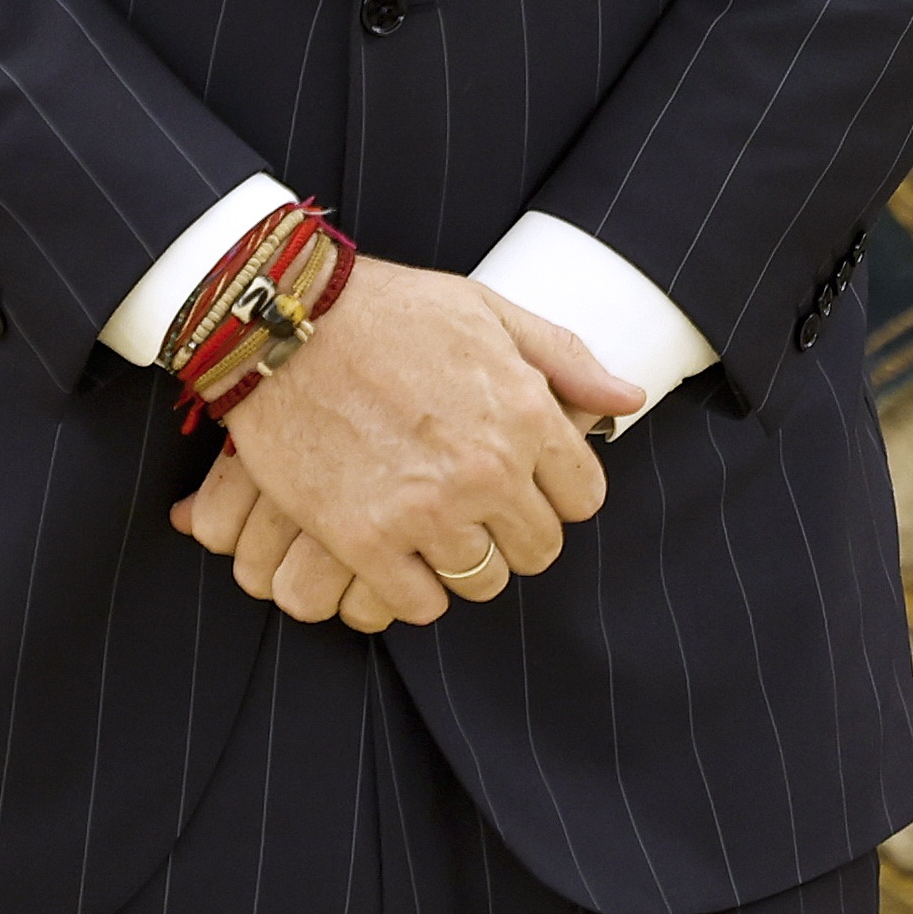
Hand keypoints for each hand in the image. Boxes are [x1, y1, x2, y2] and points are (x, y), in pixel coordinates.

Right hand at [164, 261, 613, 629]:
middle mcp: (486, 470)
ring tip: (436, 527)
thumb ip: (565, 359)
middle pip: (538, 549)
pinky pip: (418, 604)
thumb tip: (628, 400)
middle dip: (516, 531)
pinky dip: (413, 589)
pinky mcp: (363, 539)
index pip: (583, 498)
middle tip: (479, 507)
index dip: (558, 492)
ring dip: (465, 561)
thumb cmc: (391, 310)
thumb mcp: (489, 312)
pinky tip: (399, 554)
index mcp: (526, 413)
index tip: (529, 481)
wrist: (284, 322)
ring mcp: (425, 510)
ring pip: (482, 582)